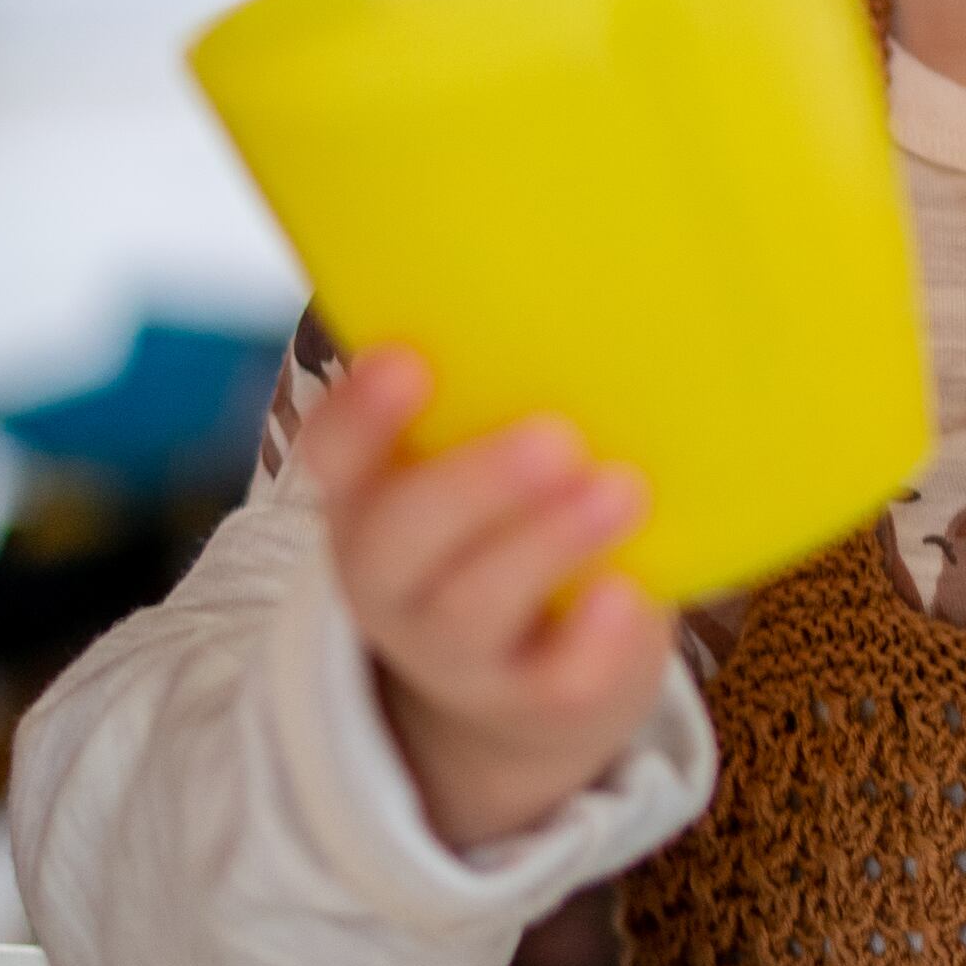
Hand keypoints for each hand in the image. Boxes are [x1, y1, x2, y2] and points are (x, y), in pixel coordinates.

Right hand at [290, 351, 674, 854]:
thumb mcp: (478, 469)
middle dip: (473, 487)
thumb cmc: (514, 532)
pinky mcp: (534, 698)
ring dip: (547, 544)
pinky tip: (630, 594)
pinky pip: (554, 680)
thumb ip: (502, 399)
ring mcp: (457, 650)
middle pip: (400, 541)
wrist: (532, 691)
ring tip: (622, 489)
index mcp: (373, 500)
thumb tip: (591, 267)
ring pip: (476, 608)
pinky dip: (592, 640)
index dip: (359, 415)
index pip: (336, 456)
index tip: (404, 360)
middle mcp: (396, 578)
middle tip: (555, 435)